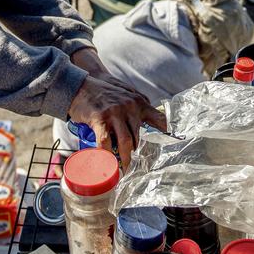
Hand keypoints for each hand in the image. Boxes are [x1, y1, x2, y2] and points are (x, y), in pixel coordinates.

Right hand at [67, 49, 164, 166]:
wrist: (79, 85)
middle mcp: (130, 106)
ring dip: (125, 158)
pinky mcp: (100, 118)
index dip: (167, 133)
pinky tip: (106, 160)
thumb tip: (152, 118)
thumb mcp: (126, 94)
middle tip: (136, 166)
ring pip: (126, 142)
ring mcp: (115, 112)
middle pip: (139, 137)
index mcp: (139, 102)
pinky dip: (106, 154)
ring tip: (125, 168)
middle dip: (137, 154)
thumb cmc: (103, 92)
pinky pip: (106, 141)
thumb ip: (138, 105)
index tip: (173, 145)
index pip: (159, 119)